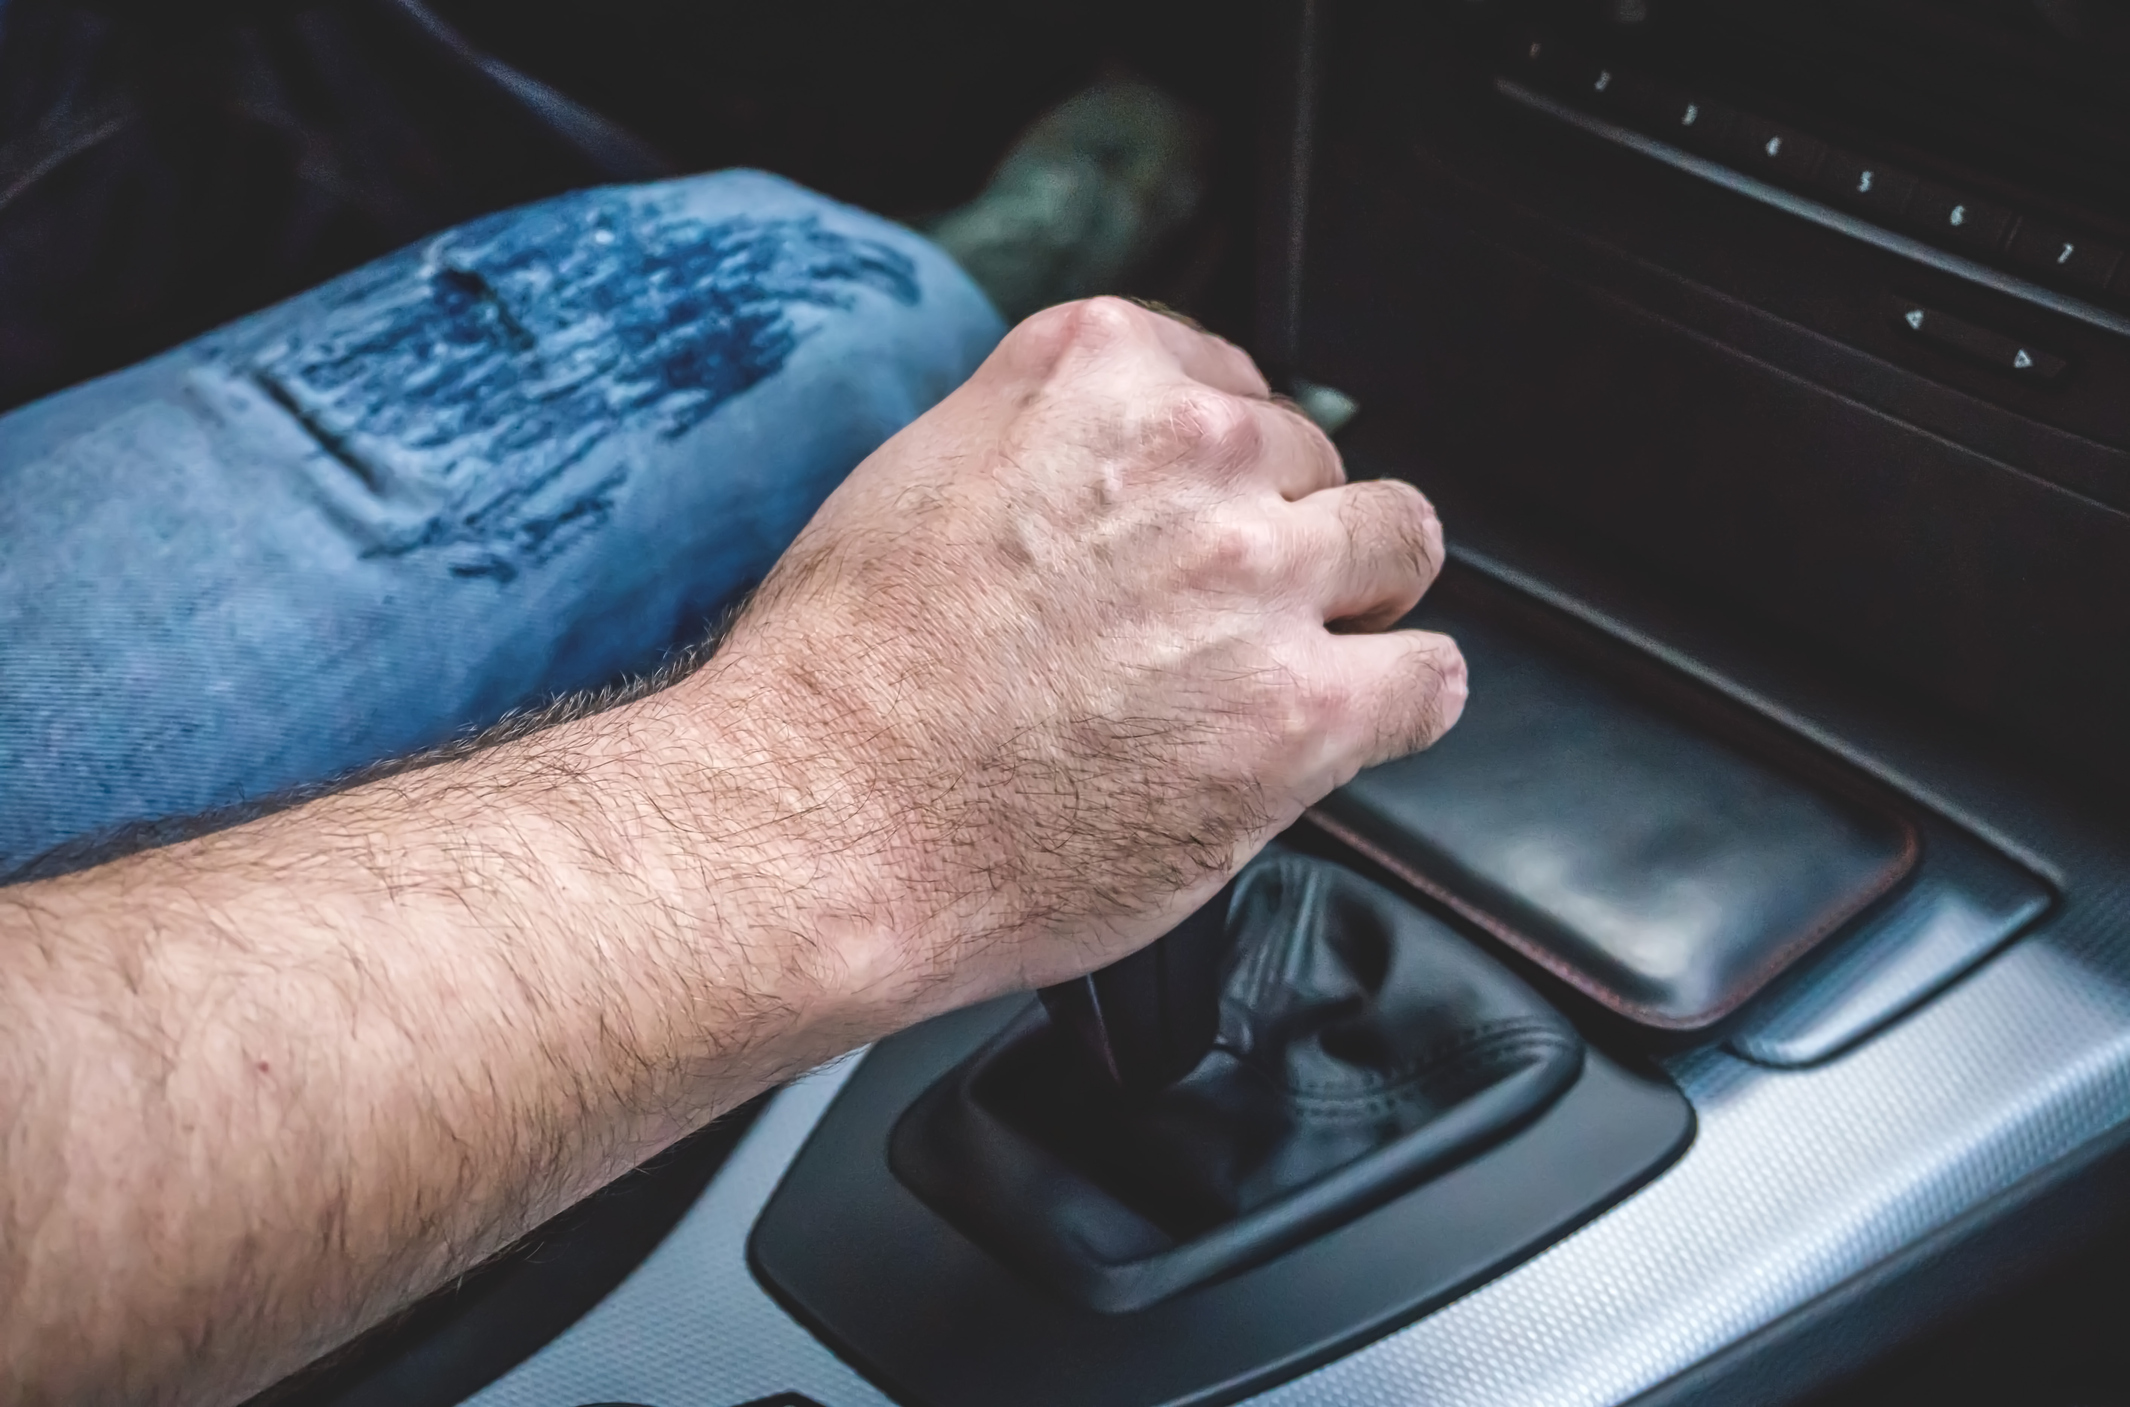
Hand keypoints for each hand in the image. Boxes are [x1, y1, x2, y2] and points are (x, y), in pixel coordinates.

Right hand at [691, 297, 1465, 1014]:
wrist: (823, 819)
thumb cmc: (845, 675)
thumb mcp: (918, 474)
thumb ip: (1043, 433)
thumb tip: (1113, 455)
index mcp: (1100, 375)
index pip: (1230, 380)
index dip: (1217, 467)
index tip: (1198, 515)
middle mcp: (1194, 455)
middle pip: (1315, 464)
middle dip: (1275, 533)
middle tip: (1211, 616)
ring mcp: (1257, 580)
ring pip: (1397, 546)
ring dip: (1352, 602)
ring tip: (1278, 664)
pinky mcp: (1299, 712)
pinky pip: (1428, 678)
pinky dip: (1396, 701)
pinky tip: (1339, 726)